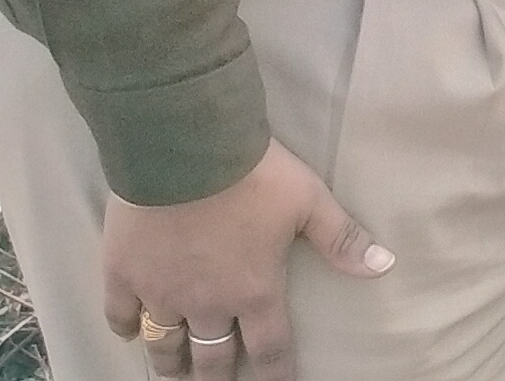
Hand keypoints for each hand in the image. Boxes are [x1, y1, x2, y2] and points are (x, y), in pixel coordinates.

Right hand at [100, 139, 389, 377]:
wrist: (184, 147)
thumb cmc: (253, 173)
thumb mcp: (308, 201)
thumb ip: (341, 239)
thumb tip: (383, 266)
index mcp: (255, 292)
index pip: (269, 351)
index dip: (273, 375)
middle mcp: (208, 304)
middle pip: (212, 360)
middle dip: (217, 376)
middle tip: (217, 380)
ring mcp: (161, 293)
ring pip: (165, 346)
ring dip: (171, 362)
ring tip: (175, 371)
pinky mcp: (123, 274)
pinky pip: (120, 315)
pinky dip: (126, 327)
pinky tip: (130, 331)